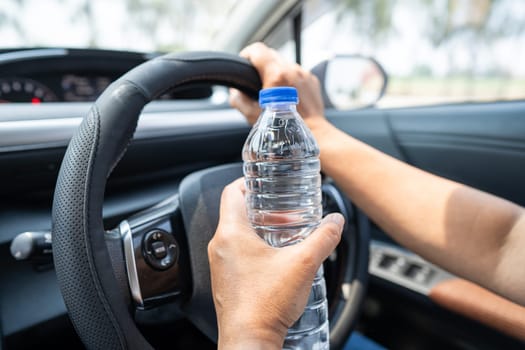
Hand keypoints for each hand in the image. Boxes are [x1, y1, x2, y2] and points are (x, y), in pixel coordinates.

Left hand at [208, 178, 343, 348]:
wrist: (250, 340)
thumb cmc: (265, 304)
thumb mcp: (303, 264)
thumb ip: (323, 239)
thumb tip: (335, 223)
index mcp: (231, 233)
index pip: (232, 192)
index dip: (249, 182)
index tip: (266, 183)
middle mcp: (220, 246)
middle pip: (236, 212)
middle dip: (262, 208)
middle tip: (284, 210)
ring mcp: (220, 264)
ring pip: (236, 234)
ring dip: (259, 229)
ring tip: (284, 233)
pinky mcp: (226, 280)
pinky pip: (236, 254)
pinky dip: (254, 248)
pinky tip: (276, 259)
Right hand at [229, 42, 326, 131]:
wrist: (313, 133)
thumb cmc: (284, 129)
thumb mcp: (253, 117)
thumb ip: (239, 101)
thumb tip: (234, 93)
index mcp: (276, 76)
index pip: (257, 50)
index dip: (246, 54)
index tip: (244, 63)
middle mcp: (292, 70)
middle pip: (270, 54)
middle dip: (260, 64)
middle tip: (255, 80)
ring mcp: (304, 74)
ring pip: (284, 63)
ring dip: (276, 72)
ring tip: (272, 90)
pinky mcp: (311, 79)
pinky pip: (296, 72)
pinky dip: (289, 79)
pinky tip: (287, 95)